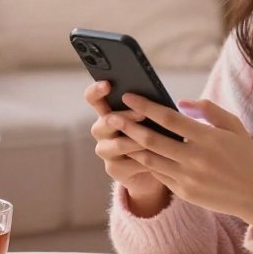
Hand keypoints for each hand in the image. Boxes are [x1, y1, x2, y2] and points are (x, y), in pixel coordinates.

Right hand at [83, 81, 170, 215]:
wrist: (153, 166)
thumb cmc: (153, 133)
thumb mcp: (150, 117)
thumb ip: (146, 107)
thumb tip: (156, 95)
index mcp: (106, 112)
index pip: (93, 98)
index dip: (96, 91)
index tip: (107, 84)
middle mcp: (101, 130)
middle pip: (106, 120)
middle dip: (126, 117)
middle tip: (142, 114)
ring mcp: (105, 151)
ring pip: (118, 144)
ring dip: (137, 140)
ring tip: (156, 139)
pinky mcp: (113, 169)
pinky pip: (129, 163)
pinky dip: (145, 160)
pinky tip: (159, 158)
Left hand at [107, 94, 252, 232]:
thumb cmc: (245, 155)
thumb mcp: (234, 125)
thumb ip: (208, 110)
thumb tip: (181, 102)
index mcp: (207, 138)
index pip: (169, 119)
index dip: (146, 106)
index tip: (129, 96)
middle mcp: (195, 159)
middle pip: (152, 140)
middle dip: (128, 126)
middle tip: (111, 116)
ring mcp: (188, 178)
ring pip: (150, 159)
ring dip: (131, 146)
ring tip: (117, 134)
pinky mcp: (185, 193)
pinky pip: (159, 174)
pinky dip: (146, 162)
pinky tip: (136, 152)